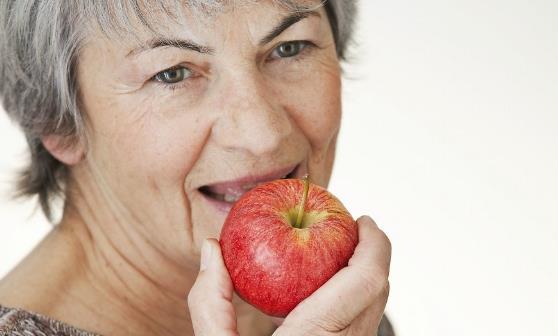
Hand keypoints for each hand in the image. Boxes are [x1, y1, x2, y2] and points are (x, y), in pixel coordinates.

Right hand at [187, 215, 391, 335]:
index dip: (374, 244)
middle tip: (348, 230)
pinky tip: (331, 293)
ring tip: (339, 256)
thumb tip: (212, 249)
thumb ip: (210, 302)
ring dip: (365, 276)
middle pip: (378, 291)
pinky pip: (364, 327)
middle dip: (370, 254)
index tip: (363, 219)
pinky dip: (357, 300)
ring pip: (375, 310)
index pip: (367, 281)